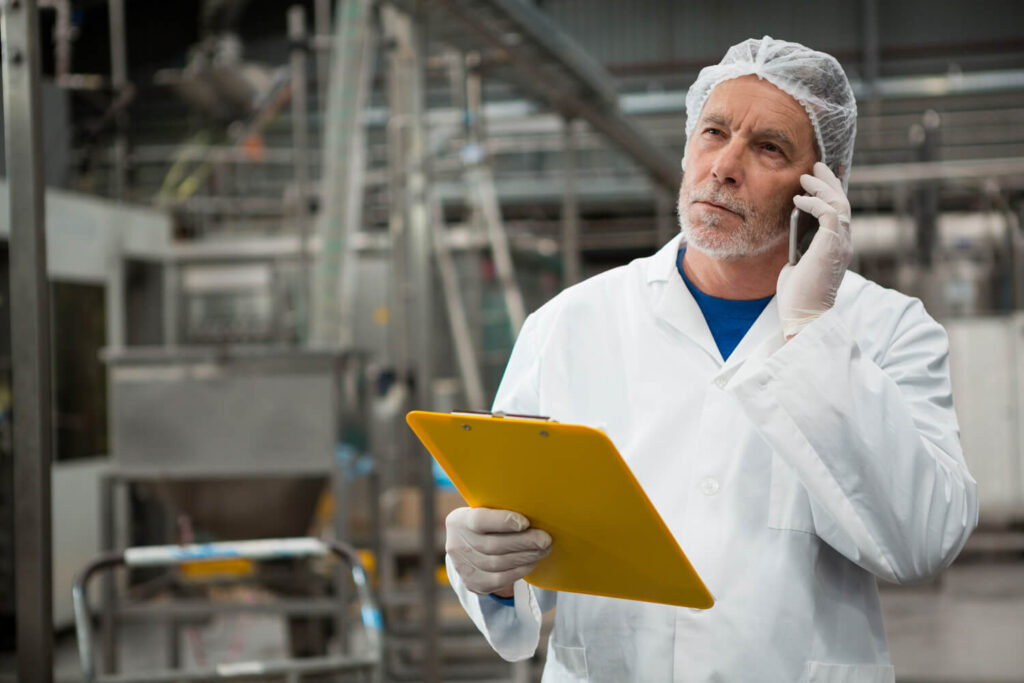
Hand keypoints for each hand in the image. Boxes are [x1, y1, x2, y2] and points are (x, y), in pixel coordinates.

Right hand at [445, 507, 551, 595]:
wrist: (466, 549)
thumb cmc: (484, 525)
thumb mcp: (484, 511)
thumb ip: (500, 510)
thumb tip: (534, 508)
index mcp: (459, 521)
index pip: (480, 520)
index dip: (503, 521)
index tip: (526, 522)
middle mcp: (456, 545)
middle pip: (494, 545)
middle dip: (524, 542)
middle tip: (545, 539)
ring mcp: (463, 567)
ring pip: (499, 563)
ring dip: (526, 556)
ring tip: (543, 549)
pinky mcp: (474, 584)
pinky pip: (500, 579)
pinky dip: (520, 570)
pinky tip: (532, 561)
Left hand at [777, 162, 852, 338]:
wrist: (803, 315)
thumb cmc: (798, 296)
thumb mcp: (796, 265)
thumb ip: (799, 247)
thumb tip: (793, 233)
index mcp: (837, 247)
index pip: (839, 213)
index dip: (833, 192)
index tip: (822, 177)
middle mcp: (844, 243)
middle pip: (842, 203)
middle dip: (830, 181)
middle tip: (817, 165)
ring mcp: (840, 244)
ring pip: (838, 204)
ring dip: (822, 187)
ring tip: (806, 175)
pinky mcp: (832, 245)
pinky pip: (828, 214)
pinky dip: (814, 203)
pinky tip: (799, 199)